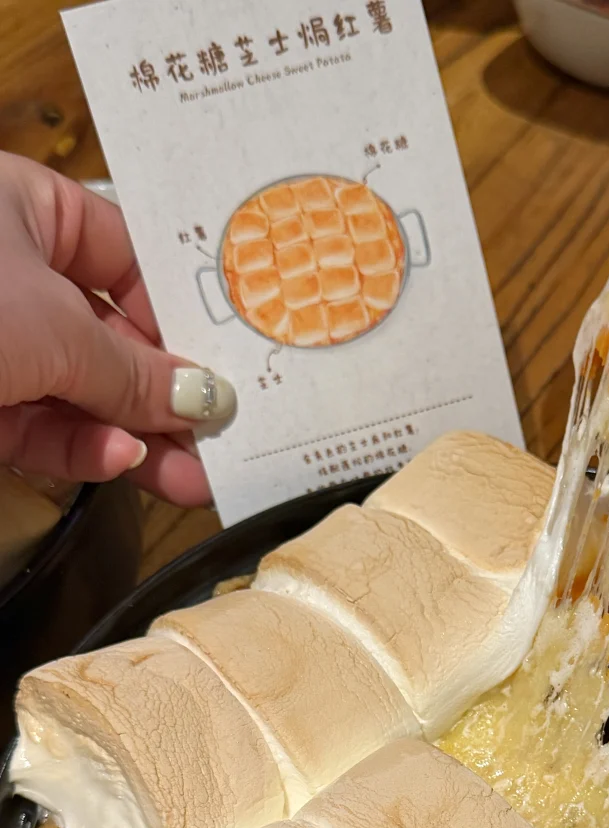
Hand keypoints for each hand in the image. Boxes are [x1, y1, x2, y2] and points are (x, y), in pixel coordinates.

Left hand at [0, 152, 235, 504]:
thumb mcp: (56, 331)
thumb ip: (137, 372)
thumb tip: (209, 399)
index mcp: (25, 207)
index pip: (126, 258)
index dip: (180, 314)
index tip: (228, 368)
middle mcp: (7, 268)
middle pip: (109, 334)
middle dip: (164, 396)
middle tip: (220, 442)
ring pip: (78, 391)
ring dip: (136, 436)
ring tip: (191, 479)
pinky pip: (38, 425)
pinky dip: (79, 447)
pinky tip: (118, 462)